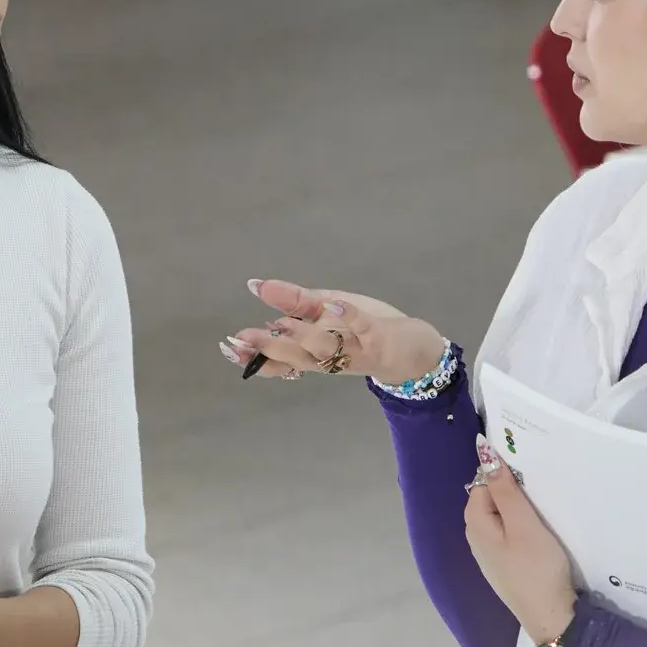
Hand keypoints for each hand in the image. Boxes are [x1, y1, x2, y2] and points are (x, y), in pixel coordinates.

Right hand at [220, 279, 448, 385]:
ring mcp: (357, 351)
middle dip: (268, 348)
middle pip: (297, 356)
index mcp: (318, 354)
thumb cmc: (369, 330)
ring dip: (301, 336)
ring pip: (325, 349)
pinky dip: (349, 317)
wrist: (417, 349)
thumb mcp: (329, 312)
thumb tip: (258, 287)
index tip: (229, 347)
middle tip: (240, 339)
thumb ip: (296, 303)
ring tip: (278, 324)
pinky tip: (332, 305)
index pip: (282, 359)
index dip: (255, 355)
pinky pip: (365, 328)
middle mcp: (334, 358)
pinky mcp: (381, 339)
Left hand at [463, 437, 576, 645]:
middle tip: (541, 488)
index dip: (502, 473)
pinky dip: (522, 526)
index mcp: (475, 524)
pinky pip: (509, 534)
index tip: (530, 471)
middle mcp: (476, 539)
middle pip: (489, 500)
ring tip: (543, 507)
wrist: (551, 616)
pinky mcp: (506, 565)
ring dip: (519, 509)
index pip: (481, 483)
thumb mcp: (523, 523)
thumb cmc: (537, 567)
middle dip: (510, 490)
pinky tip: (539, 531)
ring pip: (501, 518)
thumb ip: (504, 489)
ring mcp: (490, 555)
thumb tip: (483, 452)